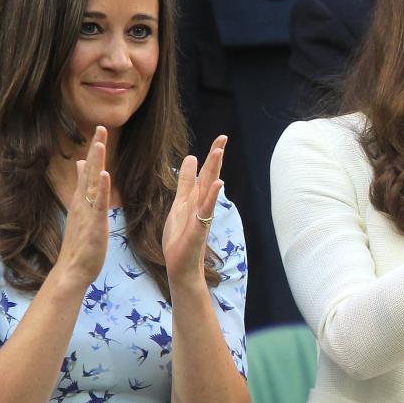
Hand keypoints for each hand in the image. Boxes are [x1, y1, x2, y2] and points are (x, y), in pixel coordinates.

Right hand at [53, 127, 110, 288]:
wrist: (73, 269)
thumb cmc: (80, 243)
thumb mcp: (82, 211)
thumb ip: (83, 189)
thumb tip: (82, 167)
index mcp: (83, 200)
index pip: (89, 170)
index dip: (95, 151)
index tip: (99, 131)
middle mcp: (83, 202)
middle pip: (90, 170)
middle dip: (96, 148)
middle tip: (101, 127)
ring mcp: (88, 212)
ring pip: (93, 183)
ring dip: (96, 163)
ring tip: (100, 143)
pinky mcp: (95, 224)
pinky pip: (99, 204)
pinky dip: (102, 189)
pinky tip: (105, 175)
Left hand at [163, 135, 224, 287]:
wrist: (181, 265)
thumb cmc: (180, 237)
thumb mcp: (179, 204)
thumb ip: (185, 182)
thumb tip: (191, 158)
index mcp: (195, 198)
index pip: (205, 173)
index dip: (212, 156)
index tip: (221, 138)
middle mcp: (201, 204)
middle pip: (210, 176)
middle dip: (216, 156)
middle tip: (223, 137)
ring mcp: (202, 216)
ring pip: (209, 189)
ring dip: (214, 170)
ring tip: (219, 152)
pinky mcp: (199, 228)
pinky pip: (206, 210)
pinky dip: (212, 197)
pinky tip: (218, 184)